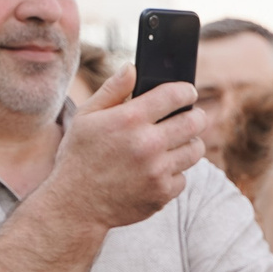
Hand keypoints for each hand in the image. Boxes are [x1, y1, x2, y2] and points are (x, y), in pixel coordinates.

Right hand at [42, 63, 206, 233]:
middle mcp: (148, 144)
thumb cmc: (80, 155)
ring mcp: (158, 171)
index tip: (189, 92)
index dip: (186, 91)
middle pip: (194, 122)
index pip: (174, 96)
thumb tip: (132, 67)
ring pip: (195, 150)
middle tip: (192, 116)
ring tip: (178, 142)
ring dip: (190, 143)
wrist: (77, 203)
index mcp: (129, 119)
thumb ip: (112, 90)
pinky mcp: (163, 193)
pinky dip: (175, 172)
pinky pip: (184, 177)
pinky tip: (160, 169)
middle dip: (196, 116)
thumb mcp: (86, 117)